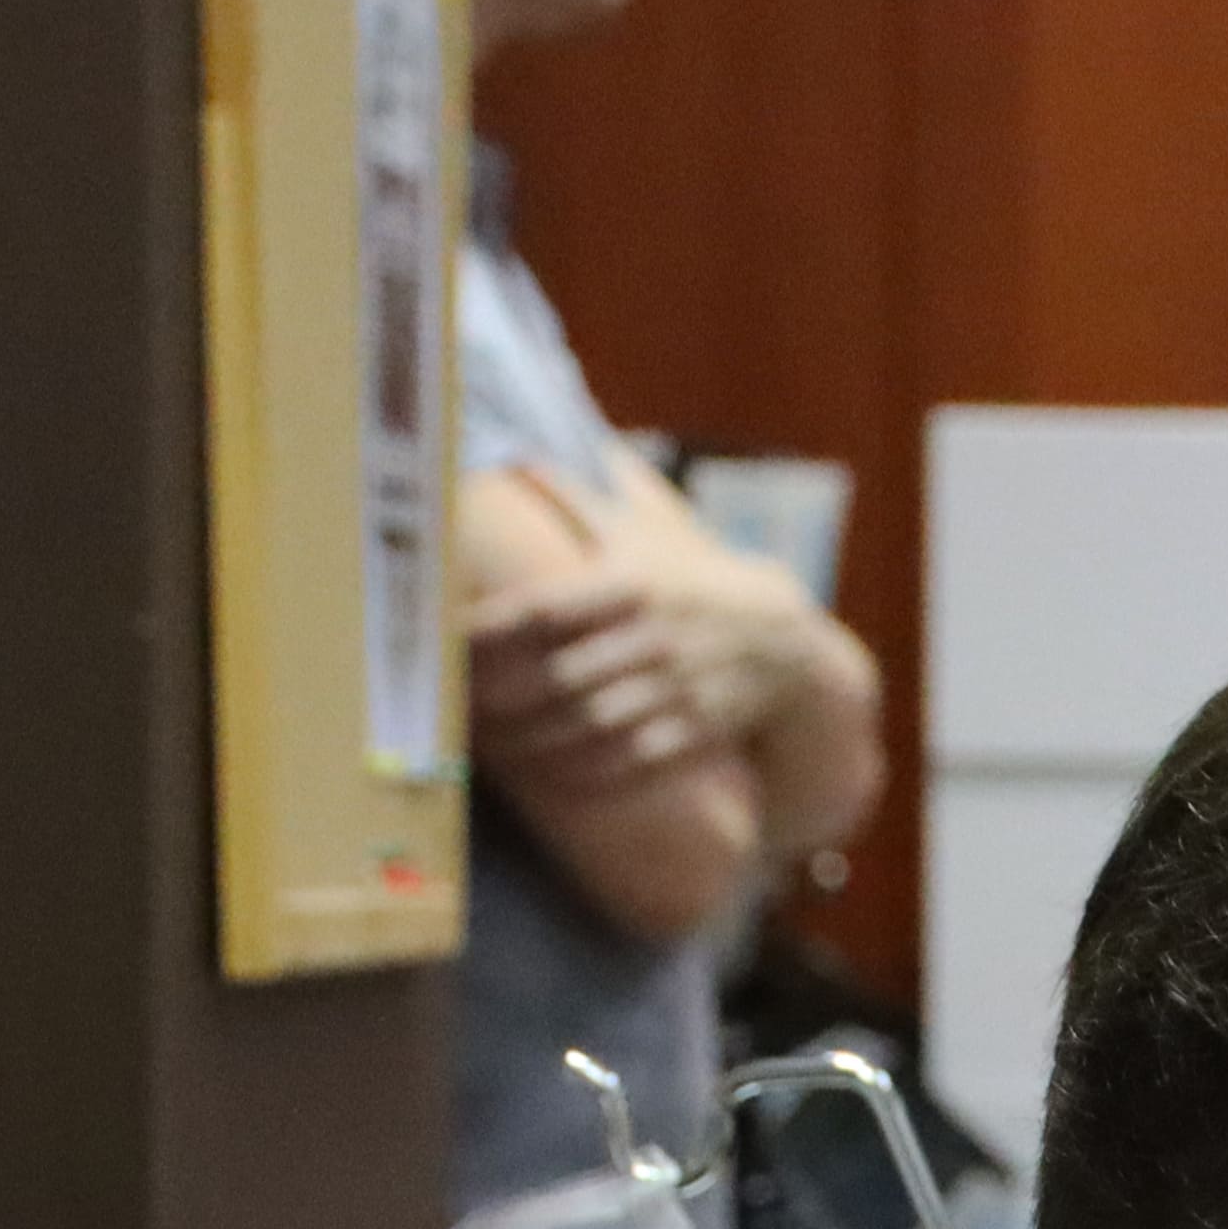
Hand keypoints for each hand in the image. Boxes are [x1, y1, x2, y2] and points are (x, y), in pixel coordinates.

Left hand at [466, 530, 807, 805]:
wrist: (785, 640)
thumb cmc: (696, 576)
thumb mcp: (647, 527)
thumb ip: (578, 497)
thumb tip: (518, 452)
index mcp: (632, 582)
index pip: (542, 610)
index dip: (487, 631)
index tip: (442, 642)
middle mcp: (653, 638)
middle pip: (557, 677)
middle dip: (500, 700)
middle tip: (452, 708)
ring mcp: (676, 690)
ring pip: (587, 727)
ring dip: (532, 743)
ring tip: (489, 747)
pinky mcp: (693, 733)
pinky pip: (628, 760)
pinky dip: (583, 773)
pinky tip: (546, 775)